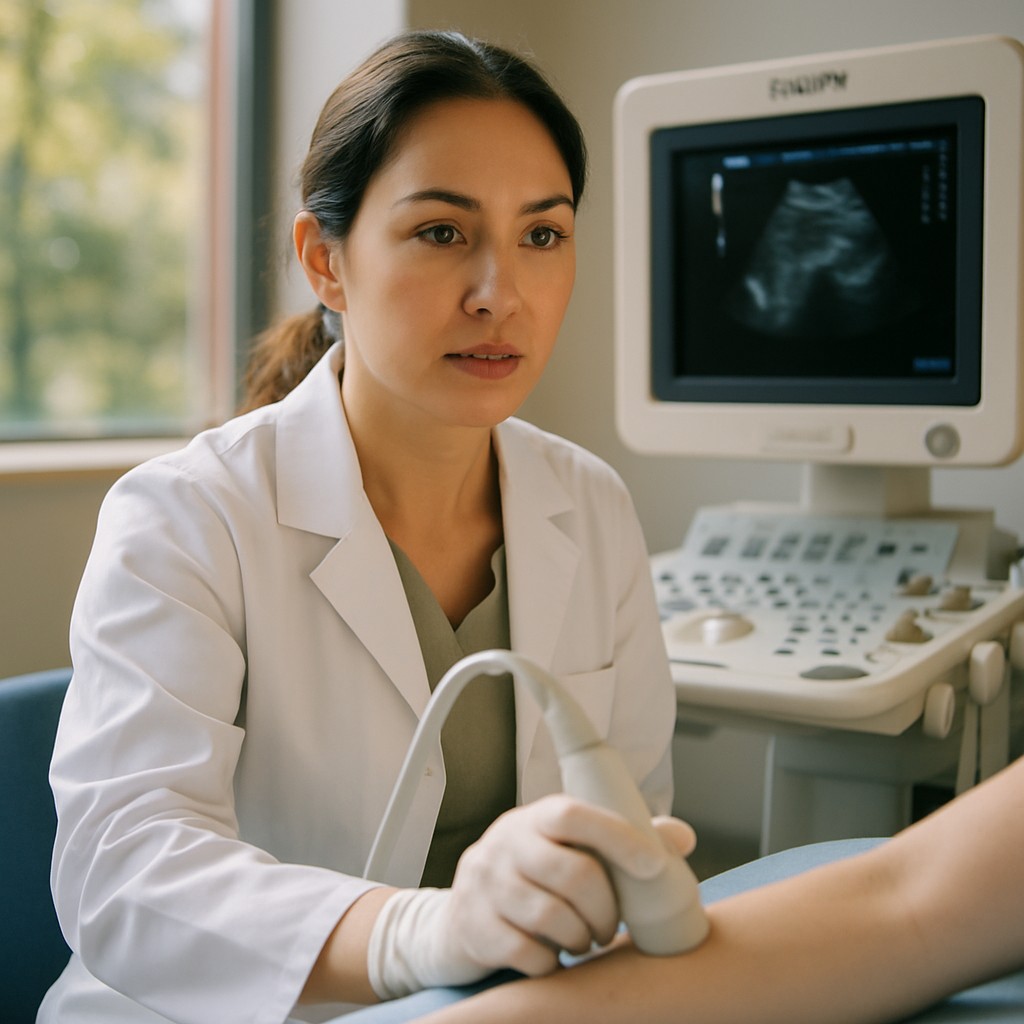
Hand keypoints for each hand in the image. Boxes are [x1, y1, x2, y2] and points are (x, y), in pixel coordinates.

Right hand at [365, 802, 701, 998]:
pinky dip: (550, 962)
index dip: (618, 837)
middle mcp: (505, 843)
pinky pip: (527, 953)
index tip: (655, 866)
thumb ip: (623, 842)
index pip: (574, 814)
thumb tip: (682, 837)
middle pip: (573, 873)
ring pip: (551, 916)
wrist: (458, 919)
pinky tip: (552, 956)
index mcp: (534, 818)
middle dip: (605, 909)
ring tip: (583, 939)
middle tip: (610, 927)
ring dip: (581, 938)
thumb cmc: (533, 879)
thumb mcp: (569, 850)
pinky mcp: (474, 928)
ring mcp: (484, 884)